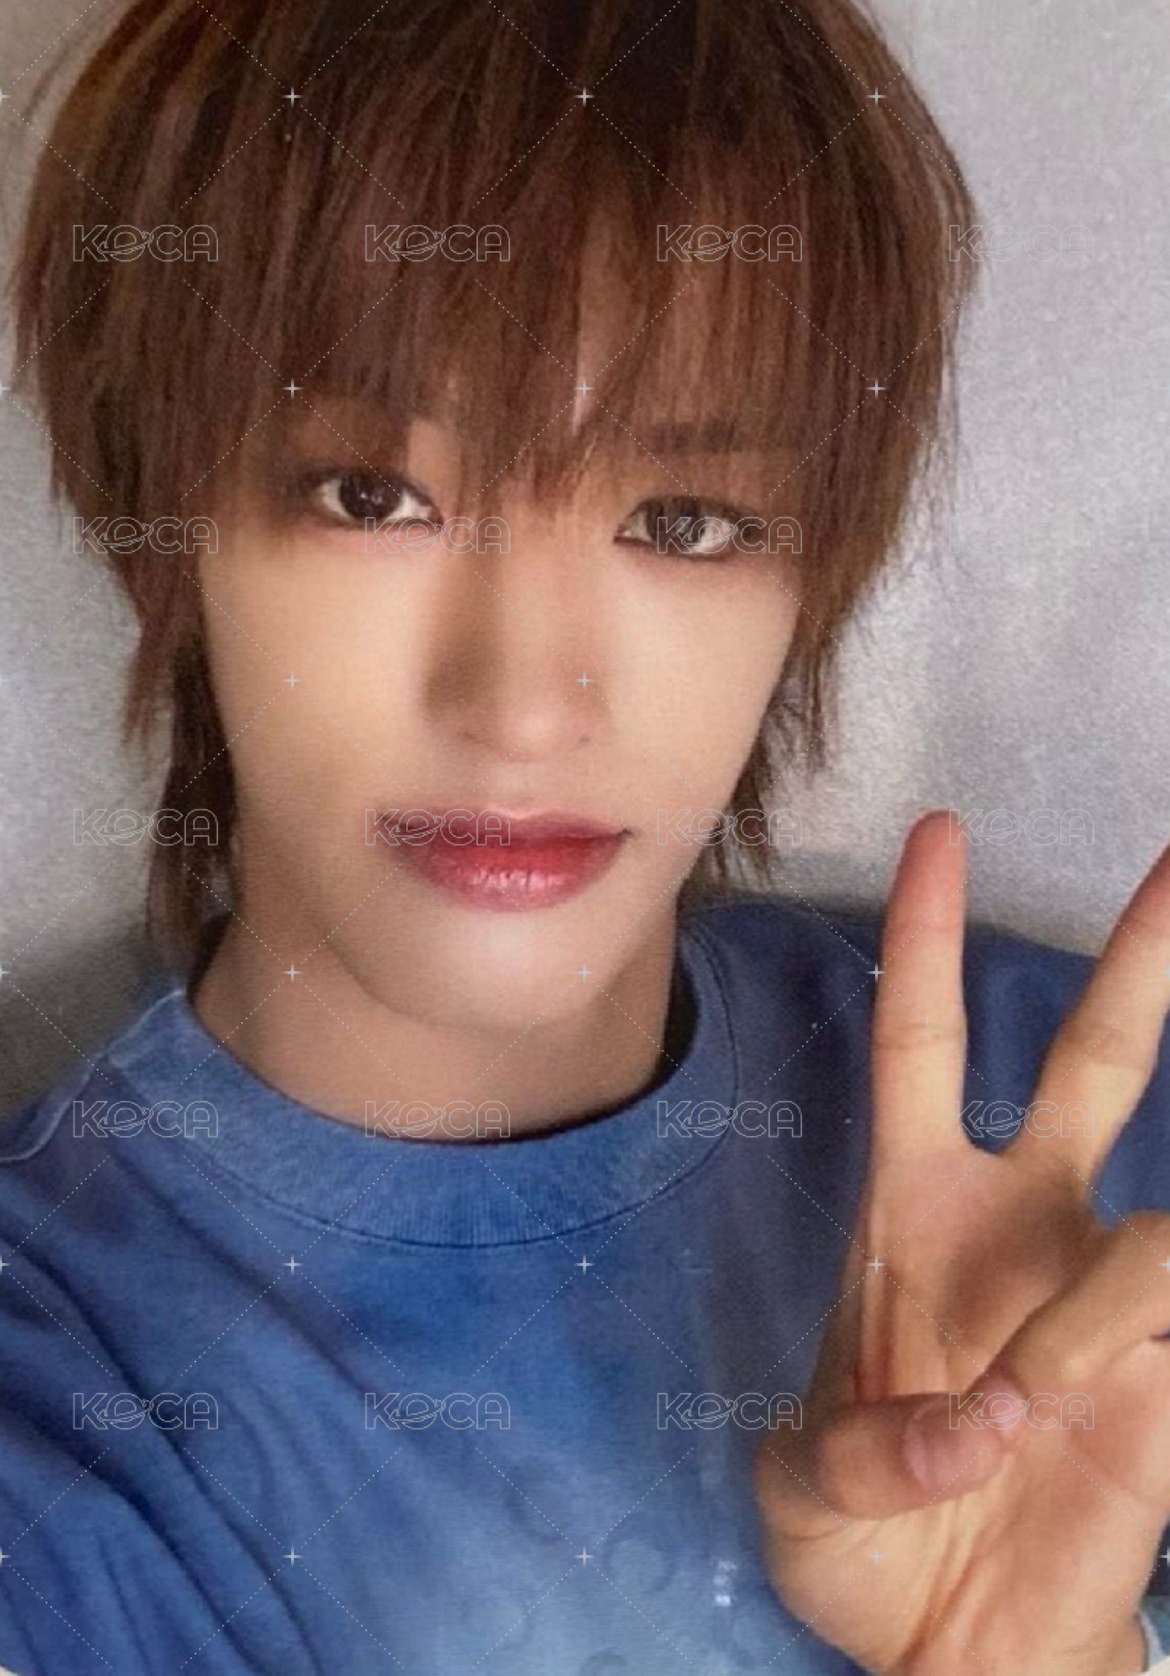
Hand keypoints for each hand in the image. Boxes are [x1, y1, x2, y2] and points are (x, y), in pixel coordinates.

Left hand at [754, 810, 1169, 1675]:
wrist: (951, 1648)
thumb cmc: (865, 1545)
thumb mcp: (803, 1490)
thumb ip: (860, 1450)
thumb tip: (984, 1420)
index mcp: (915, 1210)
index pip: (922, 1035)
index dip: (927, 934)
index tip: (940, 833)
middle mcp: (1024, 1226)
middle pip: (1095, 1059)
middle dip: (1142, 961)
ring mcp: (1104, 1297)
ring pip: (1154, 1231)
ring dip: (1084, 1323)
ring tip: (1022, 1412)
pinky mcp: (1167, 1374)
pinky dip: (1120, 1355)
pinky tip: (1071, 1418)